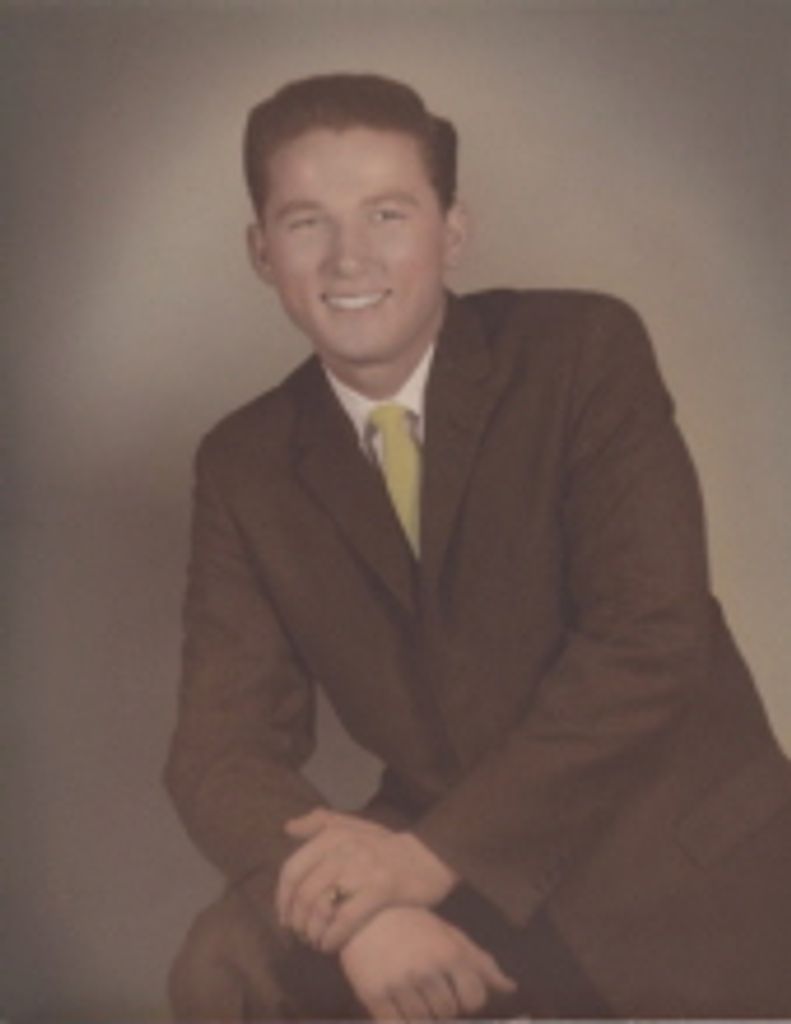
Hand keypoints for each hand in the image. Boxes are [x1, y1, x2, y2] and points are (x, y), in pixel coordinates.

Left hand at [276, 809, 457, 951]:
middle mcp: (344, 849)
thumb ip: (321, 823)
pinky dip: (332, 937)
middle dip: (297, 920)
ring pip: (322, 907)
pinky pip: (346, 919)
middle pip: (304, 893)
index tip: (284, 916)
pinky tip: (330, 946)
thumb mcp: (354, 826)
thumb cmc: (387, 845)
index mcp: (333, 835)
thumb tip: (288, 827)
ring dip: (313, 931)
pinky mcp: (381, 889)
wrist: (431, 854)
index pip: (293, 869)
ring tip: (315, 941)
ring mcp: (363, 869)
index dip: (283, 898)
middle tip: (301, 935)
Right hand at [340, 906, 516, 1021]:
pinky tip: (399, 1007)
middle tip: (430, 989)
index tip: (457, 991)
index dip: (468, 999)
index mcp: (449, 953)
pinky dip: (401, 1021)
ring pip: (423, 1022)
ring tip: (412, 993)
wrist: (364, 914)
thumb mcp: (450, 936)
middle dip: (443, 1005)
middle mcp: (427, 971)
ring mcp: (400, 985)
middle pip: (448, 1012)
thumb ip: (480, 963)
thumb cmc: (414, 925)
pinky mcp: (375, 996)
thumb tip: (510, 988)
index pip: (474, 999)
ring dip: (421, 1013)